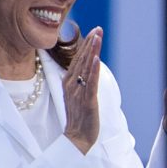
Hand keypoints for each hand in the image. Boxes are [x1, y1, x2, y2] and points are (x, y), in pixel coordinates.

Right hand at [63, 27, 101, 154]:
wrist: (76, 138)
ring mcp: (78, 92)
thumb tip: (87, 67)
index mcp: (68, 82)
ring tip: (97, 37)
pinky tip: (96, 59)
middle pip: (81, 60)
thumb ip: (80, 80)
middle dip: (90, 43)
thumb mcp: (78, 94)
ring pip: (86, 68)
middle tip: (98, 29)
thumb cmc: (78, 117)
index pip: (78, 59)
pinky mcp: (87, 101)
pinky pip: (90, 83)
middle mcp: (72, 85)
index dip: (86, 45)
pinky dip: (93, 70)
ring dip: (92, 51)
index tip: (94, 31)